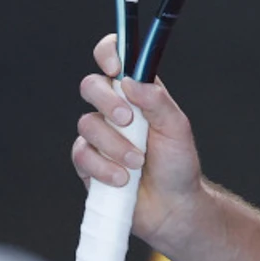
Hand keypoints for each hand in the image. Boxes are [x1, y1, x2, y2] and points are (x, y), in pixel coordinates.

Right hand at [71, 34, 206, 244]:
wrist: (172, 207)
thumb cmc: (178, 165)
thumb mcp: (177, 129)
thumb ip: (158, 101)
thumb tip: (131, 80)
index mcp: (138, 94)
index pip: (116, 60)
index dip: (109, 53)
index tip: (115, 66)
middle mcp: (114, 111)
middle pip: (91, 86)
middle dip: (108, 102)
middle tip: (128, 120)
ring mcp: (99, 136)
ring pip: (87, 123)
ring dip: (114, 144)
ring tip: (137, 163)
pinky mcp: (88, 162)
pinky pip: (81, 154)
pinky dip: (103, 167)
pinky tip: (122, 179)